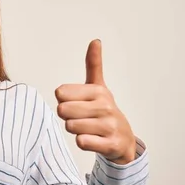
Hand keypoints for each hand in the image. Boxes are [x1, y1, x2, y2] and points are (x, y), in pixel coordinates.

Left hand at [55, 40, 135, 164]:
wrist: (124, 140)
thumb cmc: (104, 113)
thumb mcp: (98, 87)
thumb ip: (94, 65)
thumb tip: (95, 40)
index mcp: (98, 91)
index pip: (61, 93)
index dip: (64, 101)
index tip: (78, 104)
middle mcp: (105, 106)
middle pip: (63, 110)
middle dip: (67, 117)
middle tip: (82, 119)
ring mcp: (109, 125)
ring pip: (70, 126)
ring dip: (75, 131)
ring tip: (89, 129)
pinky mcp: (111, 144)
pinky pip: (82, 142)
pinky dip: (83, 142)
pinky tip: (94, 140)